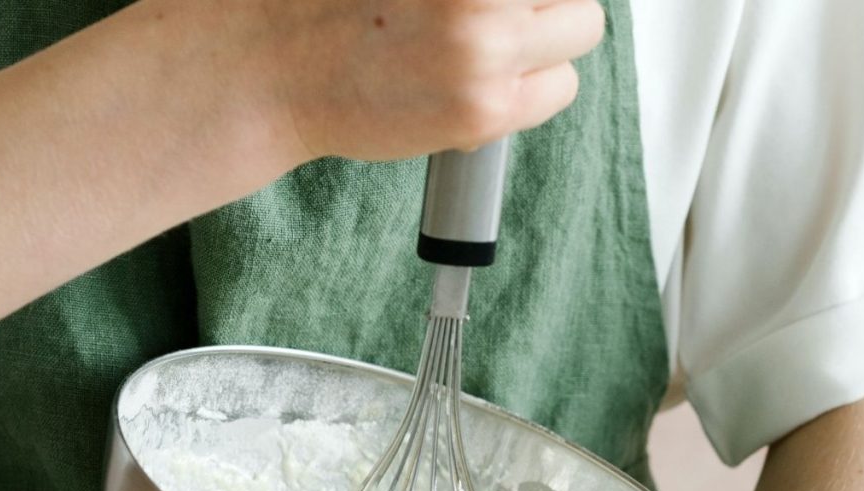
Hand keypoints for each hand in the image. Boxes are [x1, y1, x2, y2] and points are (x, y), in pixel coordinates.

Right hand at [209, 0, 605, 163]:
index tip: (515, 5)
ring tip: (493, 53)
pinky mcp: (486, 108)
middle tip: (506, 18)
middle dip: (549, 2)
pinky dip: (531, 93)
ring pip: (582, 34)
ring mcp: (487, 45)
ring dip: (549, 45)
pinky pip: (558, 90)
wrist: (281, 66)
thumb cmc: (335, 1)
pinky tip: (483, 89)